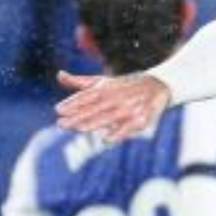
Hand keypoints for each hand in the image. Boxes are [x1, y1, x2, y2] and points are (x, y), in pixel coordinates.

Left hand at [54, 70, 171, 140]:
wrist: (156, 87)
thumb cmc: (123, 87)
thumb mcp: (102, 82)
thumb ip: (80, 82)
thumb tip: (59, 75)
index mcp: (105, 88)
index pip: (86, 96)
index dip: (72, 103)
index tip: (58, 110)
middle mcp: (116, 97)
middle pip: (94, 108)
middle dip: (77, 116)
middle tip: (61, 124)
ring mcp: (128, 109)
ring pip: (108, 117)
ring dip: (93, 123)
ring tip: (79, 128)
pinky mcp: (141, 120)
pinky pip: (128, 128)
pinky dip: (118, 133)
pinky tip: (106, 140)